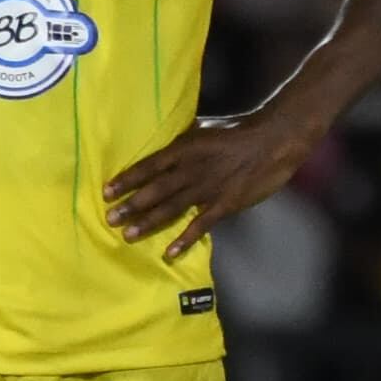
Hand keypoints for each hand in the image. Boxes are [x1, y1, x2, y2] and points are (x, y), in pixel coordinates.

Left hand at [104, 107, 316, 261]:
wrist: (273, 141)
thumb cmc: (237, 131)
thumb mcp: (203, 128)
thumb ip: (182, 140)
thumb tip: (161, 145)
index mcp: (185, 148)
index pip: (149, 165)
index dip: (127, 179)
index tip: (107, 191)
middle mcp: (191, 170)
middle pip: (155, 190)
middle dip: (131, 205)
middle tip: (110, 219)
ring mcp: (208, 188)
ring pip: (172, 208)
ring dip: (149, 222)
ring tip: (128, 235)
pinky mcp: (225, 204)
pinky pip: (201, 224)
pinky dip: (185, 239)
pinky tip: (170, 252)